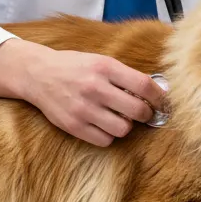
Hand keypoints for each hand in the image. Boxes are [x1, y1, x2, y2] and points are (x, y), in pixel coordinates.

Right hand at [22, 46, 165, 146]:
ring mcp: (83, 109)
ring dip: (126, 125)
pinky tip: (103, 124)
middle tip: (142, 113)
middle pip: (137, 110)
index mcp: (104, 67)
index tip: (162, 102)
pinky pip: (105, 140)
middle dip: (145, 114)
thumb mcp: (100, 61)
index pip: (143, 85)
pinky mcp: (74, 126)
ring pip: (123, 129)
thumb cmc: (74, 67)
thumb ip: (125, 76)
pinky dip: (109, 135)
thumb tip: (157, 92)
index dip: (159, 97)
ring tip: (119, 117)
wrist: (38, 74)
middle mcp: (94, 87)